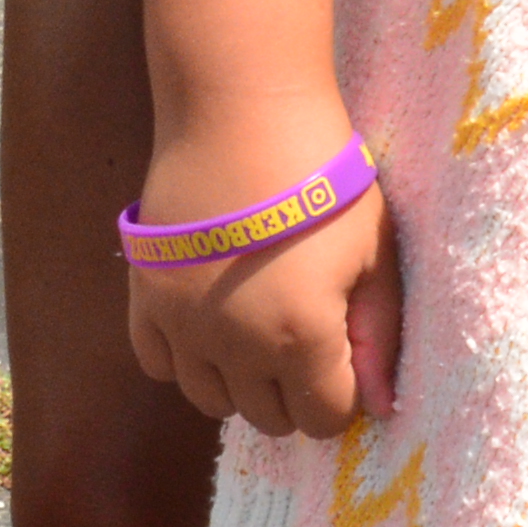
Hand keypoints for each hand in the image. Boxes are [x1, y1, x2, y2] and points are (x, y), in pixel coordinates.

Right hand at [120, 104, 396, 439]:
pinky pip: (158, 365)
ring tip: (260, 326)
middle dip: (296, 388)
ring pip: (212, 402)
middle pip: (269, 418)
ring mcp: (182, 324)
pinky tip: (210, 319)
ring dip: (241, 380)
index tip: (345, 346)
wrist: (241, 108)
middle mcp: (234, 346)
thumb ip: (381, 334)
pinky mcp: (145, 295)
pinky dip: (185, 357)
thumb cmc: (323, 175)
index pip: (324, 418)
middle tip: (306, 330)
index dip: (344, 388)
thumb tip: (382, 407)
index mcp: (301, 337)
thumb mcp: (373, 250)